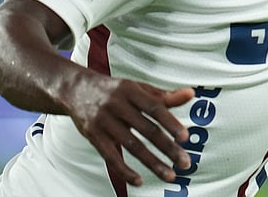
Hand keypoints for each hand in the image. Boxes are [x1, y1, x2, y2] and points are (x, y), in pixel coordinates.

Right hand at [63, 73, 194, 185]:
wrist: (76, 89)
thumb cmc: (115, 90)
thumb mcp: (138, 88)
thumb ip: (164, 95)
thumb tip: (191, 94)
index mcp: (131, 90)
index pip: (154, 108)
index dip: (170, 123)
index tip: (185, 137)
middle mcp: (117, 105)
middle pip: (146, 129)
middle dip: (168, 147)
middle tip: (185, 163)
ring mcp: (103, 121)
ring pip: (131, 146)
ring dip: (152, 163)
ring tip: (169, 174)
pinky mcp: (92, 135)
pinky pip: (110, 156)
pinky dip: (124, 170)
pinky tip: (139, 180)